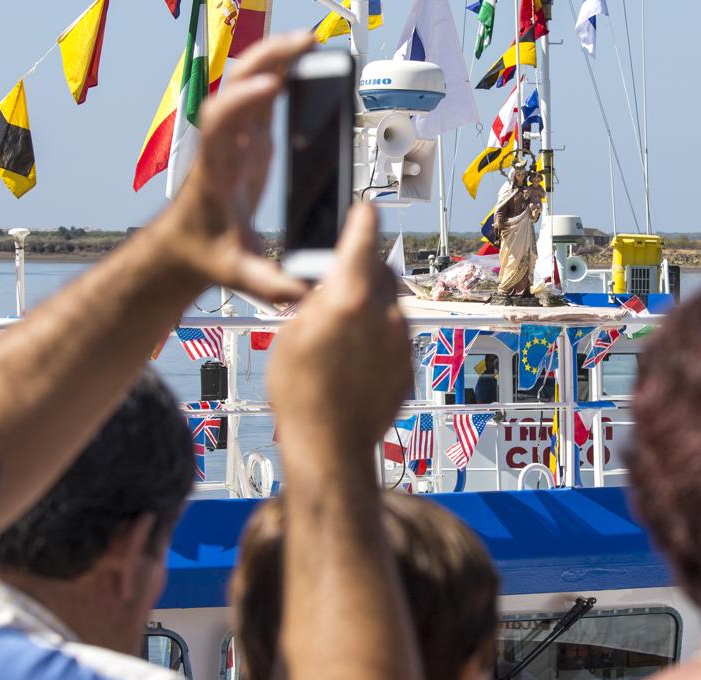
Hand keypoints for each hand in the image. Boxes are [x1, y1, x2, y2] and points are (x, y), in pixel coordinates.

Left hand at [159, 32, 314, 302]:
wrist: (181, 248)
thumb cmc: (205, 256)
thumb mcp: (236, 275)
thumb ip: (267, 284)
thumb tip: (301, 294)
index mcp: (215, 169)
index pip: (221, 122)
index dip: (243, 101)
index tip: (271, 87)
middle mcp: (222, 145)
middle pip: (236, 87)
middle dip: (267, 60)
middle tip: (303, 44)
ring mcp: (234, 138)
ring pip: (248, 83)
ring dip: (275, 58)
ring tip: (310, 44)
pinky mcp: (247, 139)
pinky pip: (262, 96)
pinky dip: (281, 73)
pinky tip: (305, 62)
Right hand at [267, 205, 411, 455]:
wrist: (330, 446)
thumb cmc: (299, 392)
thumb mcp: (291, 334)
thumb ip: (314, 301)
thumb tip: (326, 289)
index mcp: (351, 295)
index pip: (364, 237)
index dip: (362, 220)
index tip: (364, 211)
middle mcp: (385, 312)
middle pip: (381, 271)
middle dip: (365, 269)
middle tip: (339, 284)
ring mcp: (402, 339)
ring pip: (390, 305)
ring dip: (371, 308)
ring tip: (341, 335)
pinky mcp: (409, 364)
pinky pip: (395, 337)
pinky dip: (380, 338)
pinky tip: (355, 361)